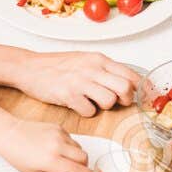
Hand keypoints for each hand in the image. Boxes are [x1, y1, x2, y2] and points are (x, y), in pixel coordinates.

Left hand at [0, 116, 93, 171]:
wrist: (9, 134)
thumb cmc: (18, 156)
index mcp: (51, 160)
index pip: (78, 170)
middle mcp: (58, 146)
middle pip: (84, 157)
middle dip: (84, 165)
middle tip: (77, 168)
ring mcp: (59, 134)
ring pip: (79, 147)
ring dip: (76, 155)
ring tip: (62, 157)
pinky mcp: (58, 127)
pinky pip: (72, 139)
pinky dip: (69, 145)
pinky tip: (56, 147)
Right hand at [17, 50, 138, 116]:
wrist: (29, 67)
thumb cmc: (56, 65)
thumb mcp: (84, 60)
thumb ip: (104, 69)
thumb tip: (127, 82)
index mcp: (99, 59)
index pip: (131, 74)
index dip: (140, 89)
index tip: (142, 96)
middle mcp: (92, 68)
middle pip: (125, 88)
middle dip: (125, 99)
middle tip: (117, 102)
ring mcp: (80, 81)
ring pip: (109, 100)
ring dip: (104, 106)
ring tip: (92, 102)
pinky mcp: (68, 95)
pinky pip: (89, 111)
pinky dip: (86, 112)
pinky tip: (78, 105)